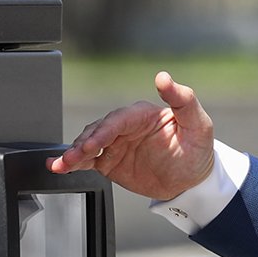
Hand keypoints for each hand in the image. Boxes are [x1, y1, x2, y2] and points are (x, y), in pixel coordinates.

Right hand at [46, 72, 216, 199]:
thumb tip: (163, 76)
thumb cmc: (197, 147)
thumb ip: (182, 99)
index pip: (118, 119)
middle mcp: (125, 127)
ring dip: (73, 153)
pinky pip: (87, 161)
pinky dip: (72, 163)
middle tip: (75, 156)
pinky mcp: (109, 161)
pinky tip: (59, 167)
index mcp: (142, 114)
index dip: (104, 130)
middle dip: (84, 144)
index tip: (94, 143)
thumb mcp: (198, 123)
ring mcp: (115, 144)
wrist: (191, 180)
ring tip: (61, 164)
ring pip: (88, 144)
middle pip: (98, 131)